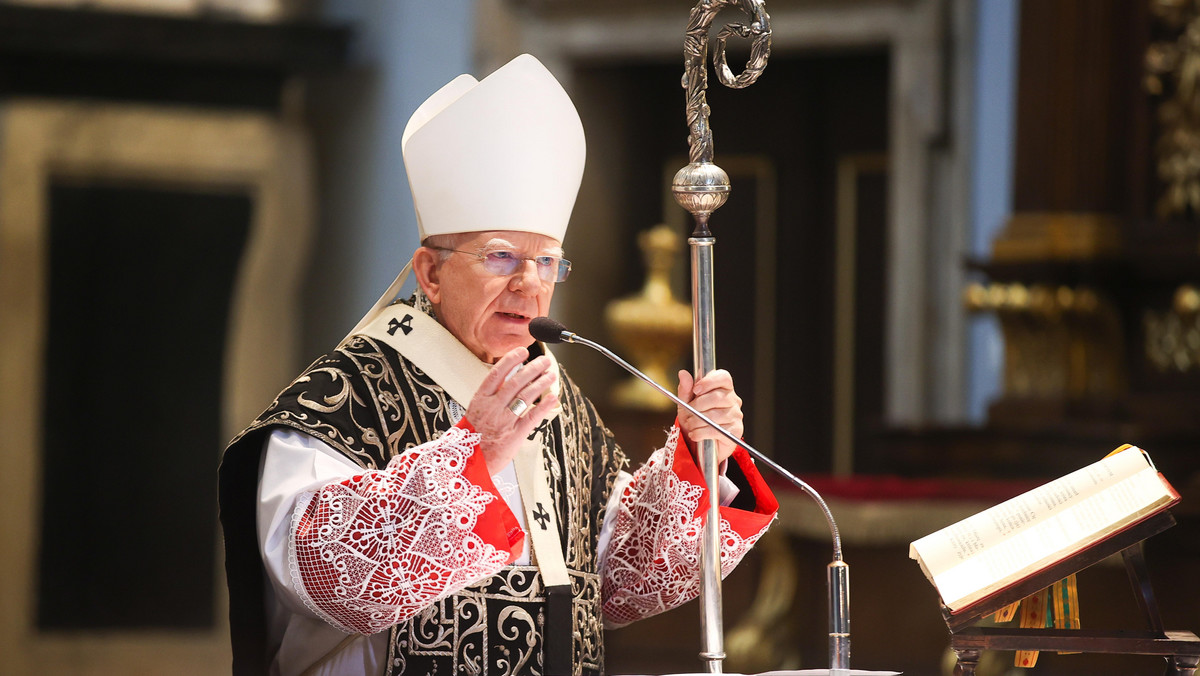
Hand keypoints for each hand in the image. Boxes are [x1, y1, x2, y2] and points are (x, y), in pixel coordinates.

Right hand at [467, 347, 559, 474]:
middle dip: (532, 369)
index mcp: (480, 400)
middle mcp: (492, 408)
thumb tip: (505, 379)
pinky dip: (544, 406)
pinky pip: (532, 417)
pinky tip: (553, 397)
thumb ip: (489, 396)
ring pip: (525, 396)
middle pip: (515, 382)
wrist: (466, 465)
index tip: (522, 351)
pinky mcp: (514, 436)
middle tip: (543, 361)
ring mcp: (503, 422)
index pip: (496, 374)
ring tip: (550, 375)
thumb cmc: (470, 439)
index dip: (510, 360)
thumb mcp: (474, 412)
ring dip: (541, 383)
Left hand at [676, 369, 742, 465]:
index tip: (696, 390)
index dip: (709, 381)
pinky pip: (717, 430)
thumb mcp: (685, 404)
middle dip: (698, 405)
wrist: (698, 446)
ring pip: (716, 414)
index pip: (723, 377)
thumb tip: (683, 373)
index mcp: (723, 389)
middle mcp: (733, 400)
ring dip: (698, 421)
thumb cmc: (694, 421)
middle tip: (688, 413)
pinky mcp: (736, 431)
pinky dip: (702, 432)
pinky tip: (695, 434)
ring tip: (690, 426)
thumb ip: (685, 389)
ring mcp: (736, 415)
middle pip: (718, 396)